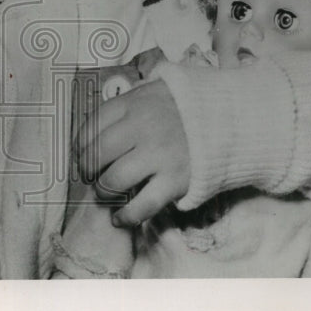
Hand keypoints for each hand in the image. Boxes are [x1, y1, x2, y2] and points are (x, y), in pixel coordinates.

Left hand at [74, 78, 190, 225]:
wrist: (230, 118)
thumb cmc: (182, 107)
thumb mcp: (150, 92)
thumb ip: (123, 108)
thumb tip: (91, 134)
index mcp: (134, 104)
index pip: (91, 126)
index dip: (80, 145)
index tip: (81, 154)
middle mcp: (143, 129)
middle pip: (97, 155)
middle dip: (88, 170)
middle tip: (91, 175)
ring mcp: (159, 156)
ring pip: (114, 181)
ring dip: (103, 191)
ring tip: (106, 192)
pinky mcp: (175, 181)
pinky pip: (142, 206)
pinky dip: (125, 216)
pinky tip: (118, 218)